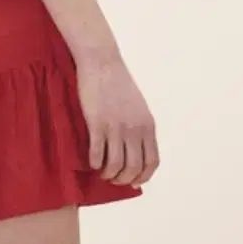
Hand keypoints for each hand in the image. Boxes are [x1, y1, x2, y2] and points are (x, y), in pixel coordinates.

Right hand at [75, 53, 158, 186]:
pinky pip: (97, 153)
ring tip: (101, 172)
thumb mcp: (137, 106)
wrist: (102, 61)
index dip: (143, 176)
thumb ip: (139, 127)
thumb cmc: (117, 82)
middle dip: (123, 179)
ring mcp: (116, 127)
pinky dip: (94, 163)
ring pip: (115, 165)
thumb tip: (136, 151)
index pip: (151, 162)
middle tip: (113, 178)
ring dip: (108, 174)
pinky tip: (91, 161)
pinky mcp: (97, 123)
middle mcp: (134, 129)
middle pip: (133, 168)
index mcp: (147, 125)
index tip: (133, 182)